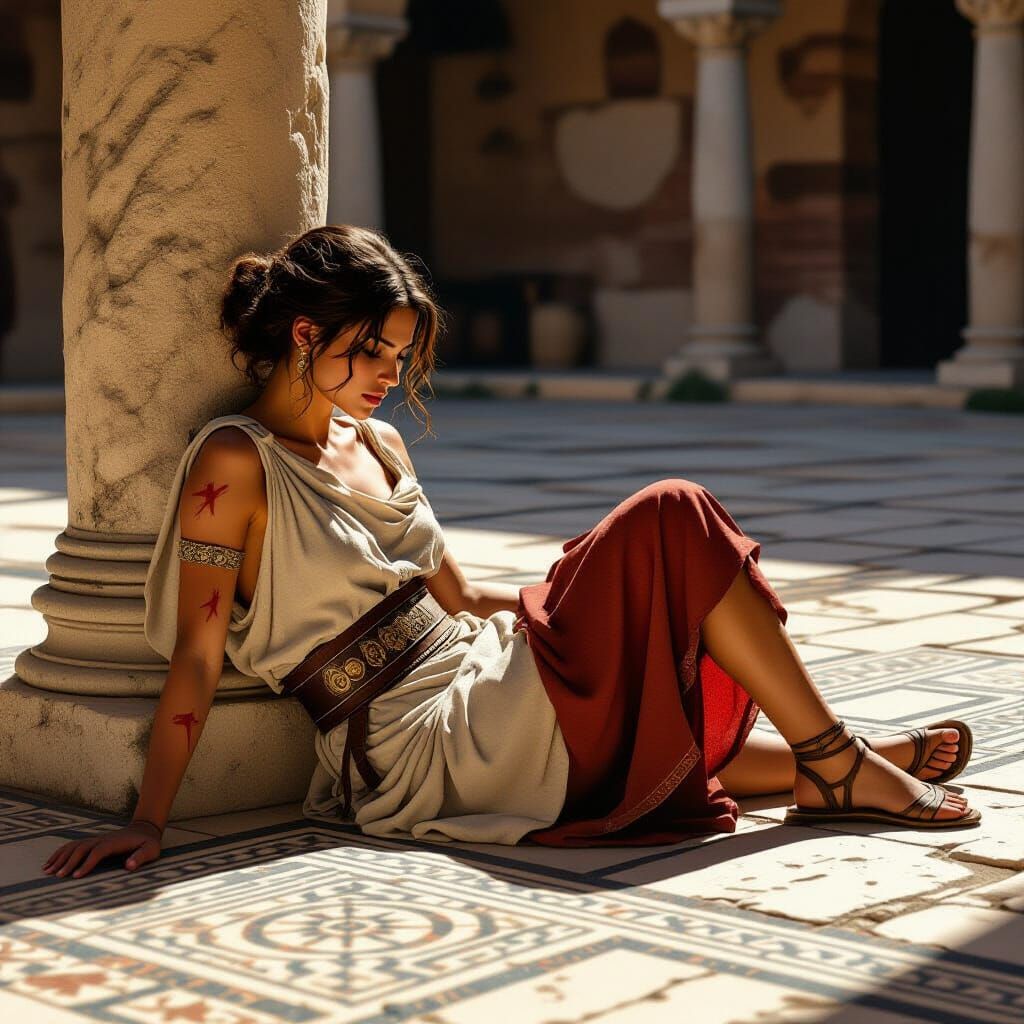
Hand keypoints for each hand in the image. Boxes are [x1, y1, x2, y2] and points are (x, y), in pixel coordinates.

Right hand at [41, 820, 162, 878]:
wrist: (145, 829)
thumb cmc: (148, 843)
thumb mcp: (151, 850)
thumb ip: (141, 857)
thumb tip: (129, 866)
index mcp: (115, 842)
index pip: (98, 852)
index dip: (87, 863)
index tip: (76, 876)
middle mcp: (102, 839)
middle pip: (82, 848)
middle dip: (69, 862)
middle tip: (57, 876)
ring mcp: (96, 840)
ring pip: (74, 846)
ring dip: (60, 857)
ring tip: (47, 870)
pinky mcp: (92, 842)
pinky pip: (73, 846)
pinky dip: (60, 853)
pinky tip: (50, 863)